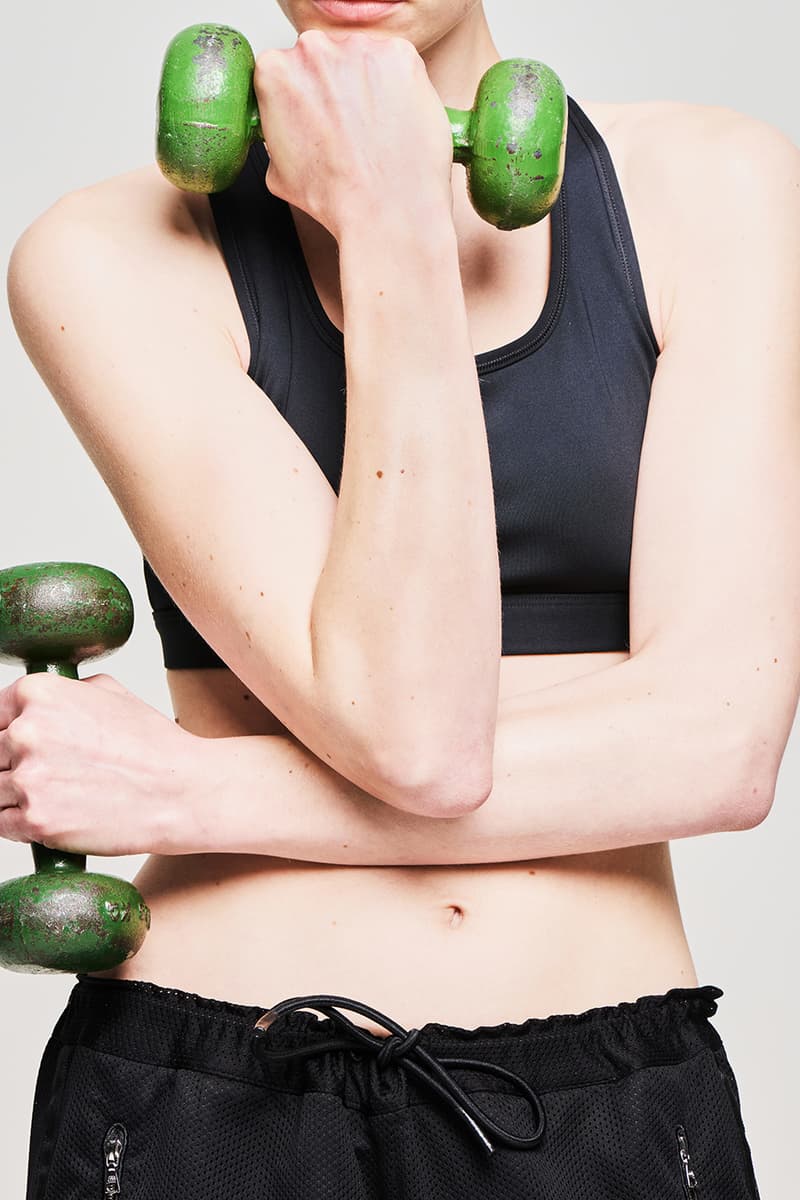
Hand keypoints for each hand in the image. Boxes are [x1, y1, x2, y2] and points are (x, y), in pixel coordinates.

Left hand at [0, 672, 198, 856]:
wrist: (181, 790)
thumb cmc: (153, 745)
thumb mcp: (110, 692)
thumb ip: (64, 692)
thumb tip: (35, 705)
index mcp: (39, 693)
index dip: (5, 732)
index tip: (17, 747)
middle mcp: (26, 732)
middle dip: (10, 764)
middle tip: (47, 773)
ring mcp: (29, 778)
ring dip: (15, 795)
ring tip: (52, 795)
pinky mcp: (36, 821)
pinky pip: (2, 824)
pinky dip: (19, 824)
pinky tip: (50, 815)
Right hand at [255, 28, 453, 239]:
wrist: (385, 210)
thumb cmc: (338, 197)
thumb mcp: (279, 172)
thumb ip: (278, 133)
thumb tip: (288, 129)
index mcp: (275, 71)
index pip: (287, 68)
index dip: (305, 94)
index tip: (318, 111)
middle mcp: (314, 49)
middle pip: (324, 56)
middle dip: (336, 85)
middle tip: (349, 124)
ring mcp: (360, 48)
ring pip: (363, 57)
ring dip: (369, 84)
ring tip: (376, 128)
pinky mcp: (400, 54)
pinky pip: (399, 62)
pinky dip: (401, 85)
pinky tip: (397, 119)